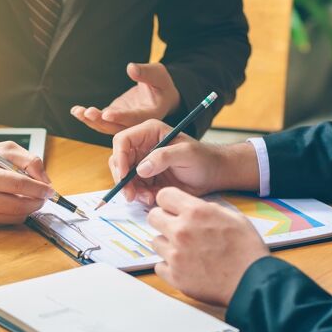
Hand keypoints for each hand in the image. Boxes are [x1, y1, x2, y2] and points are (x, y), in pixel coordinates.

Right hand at [0, 141, 53, 226]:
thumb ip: (28, 160)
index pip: (18, 185)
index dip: (38, 189)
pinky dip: (15, 213)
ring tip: (28, 196)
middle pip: (19, 206)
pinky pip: (6, 221)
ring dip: (28, 208)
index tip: (50, 190)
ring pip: (15, 217)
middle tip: (43, 195)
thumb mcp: (2, 149)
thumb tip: (45, 181)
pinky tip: (12, 201)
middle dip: (37, 201)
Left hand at [71, 62, 180, 135]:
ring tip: (77, 111)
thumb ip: (146, 73)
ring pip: (105, 126)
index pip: (133, 118)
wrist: (159, 95)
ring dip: (90, 120)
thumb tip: (131, 68)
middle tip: (88, 112)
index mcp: (149, 115)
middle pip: (116, 127)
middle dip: (100, 121)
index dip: (120, 117)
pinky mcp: (114, 117)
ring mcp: (123, 122)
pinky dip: (88, 117)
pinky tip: (76, 110)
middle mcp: (134, 123)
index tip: (107, 113)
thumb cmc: (161, 84)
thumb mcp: (158, 75)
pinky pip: (100, 120)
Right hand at [110, 119, 259, 204]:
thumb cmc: (203, 158)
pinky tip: (151, 198)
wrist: (213, 174)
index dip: (119, 158)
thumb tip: (140, 169)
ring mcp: (142, 163)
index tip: (125, 176)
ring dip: (131, 190)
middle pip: (118, 161)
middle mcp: (142, 146)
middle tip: (130, 195)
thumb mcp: (186, 154)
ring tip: (147, 198)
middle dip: (122, 179)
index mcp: (149, 132)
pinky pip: (133, 188)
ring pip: (124, 177)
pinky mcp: (145, 178)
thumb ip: (163, 157)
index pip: (122, 141)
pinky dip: (139, 196)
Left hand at [148, 187, 269, 306]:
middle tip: (176, 229)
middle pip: (153, 217)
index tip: (172, 208)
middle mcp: (181, 231)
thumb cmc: (247, 250)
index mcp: (196, 213)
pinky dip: (169, 266)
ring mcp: (175, 255)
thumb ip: (208, 209)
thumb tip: (192, 207)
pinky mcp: (174, 275)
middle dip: (163, 220)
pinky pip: (159, 266)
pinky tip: (185, 266)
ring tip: (186, 251)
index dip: (168, 202)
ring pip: (155, 242)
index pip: (164, 196)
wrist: (252, 282)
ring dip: (167, 245)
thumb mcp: (234, 217)